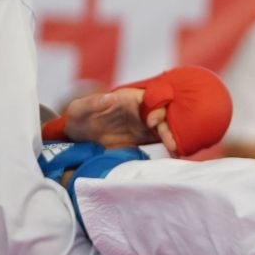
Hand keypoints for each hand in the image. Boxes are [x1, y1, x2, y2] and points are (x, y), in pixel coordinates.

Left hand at [59, 67, 230, 156]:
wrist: (78, 139)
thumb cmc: (78, 118)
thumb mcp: (78, 109)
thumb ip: (92, 103)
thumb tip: (110, 97)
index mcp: (129, 99)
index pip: (151, 99)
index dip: (156, 108)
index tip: (153, 121)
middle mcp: (142, 110)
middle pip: (165, 114)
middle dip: (171, 126)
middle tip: (172, 144)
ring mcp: (145, 125)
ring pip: (167, 128)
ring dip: (174, 138)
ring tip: (177, 152)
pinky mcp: (145, 139)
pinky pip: (163, 141)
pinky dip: (171, 147)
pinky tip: (175, 156)